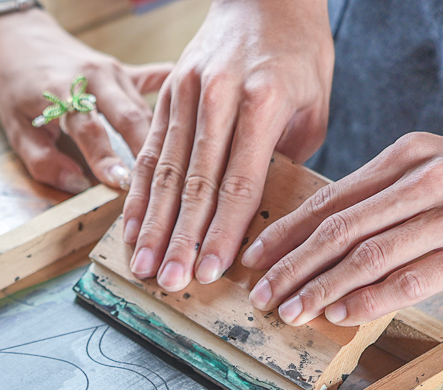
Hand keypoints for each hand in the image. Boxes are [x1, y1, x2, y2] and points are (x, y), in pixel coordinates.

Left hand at [0, 7, 169, 193]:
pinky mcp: (122, 69)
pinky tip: (195, 102)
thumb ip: (43, 161)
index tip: (122, 183)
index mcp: (63, 93)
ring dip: (162, 136)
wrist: (18, 40)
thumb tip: (77, 186)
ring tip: (181, 166)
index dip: (106, 159)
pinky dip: (170, 91)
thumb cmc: (16, 87)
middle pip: (128, 116)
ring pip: (144, 107)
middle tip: (163, 182)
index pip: (89, 131)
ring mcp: (112, 71)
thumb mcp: (16, 129)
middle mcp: (93, 78)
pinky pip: (151, 80)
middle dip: (147, 151)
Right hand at [123, 0, 332, 292]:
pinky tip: (130, 227)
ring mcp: (187, 91)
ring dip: (152, 224)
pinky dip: (137, 193)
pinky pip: (148, 150)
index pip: (239, 182)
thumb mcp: (313, 104)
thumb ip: (286, 158)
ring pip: (165, 170)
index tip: (212, 270)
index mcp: (263, 99)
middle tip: (170, 282)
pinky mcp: (167, 92)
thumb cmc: (298, 54)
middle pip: (195, 182)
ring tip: (144, 265)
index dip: (224, 232)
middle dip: (181, 239)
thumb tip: (266, 213)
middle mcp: (219, 94)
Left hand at [241, 132, 442, 326]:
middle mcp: (427, 178)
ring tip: (291, 311)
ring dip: (322, 289)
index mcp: (407, 156)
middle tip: (261, 296)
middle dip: (291, 267)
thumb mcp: (436, 169)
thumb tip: (322, 240)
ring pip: (370, 256)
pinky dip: (371, 300)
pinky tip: (342, 315)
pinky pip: (413, 278)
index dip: (285, 233)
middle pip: (340, 229)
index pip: (330, 200)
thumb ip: (384, 198)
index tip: (253, 259)